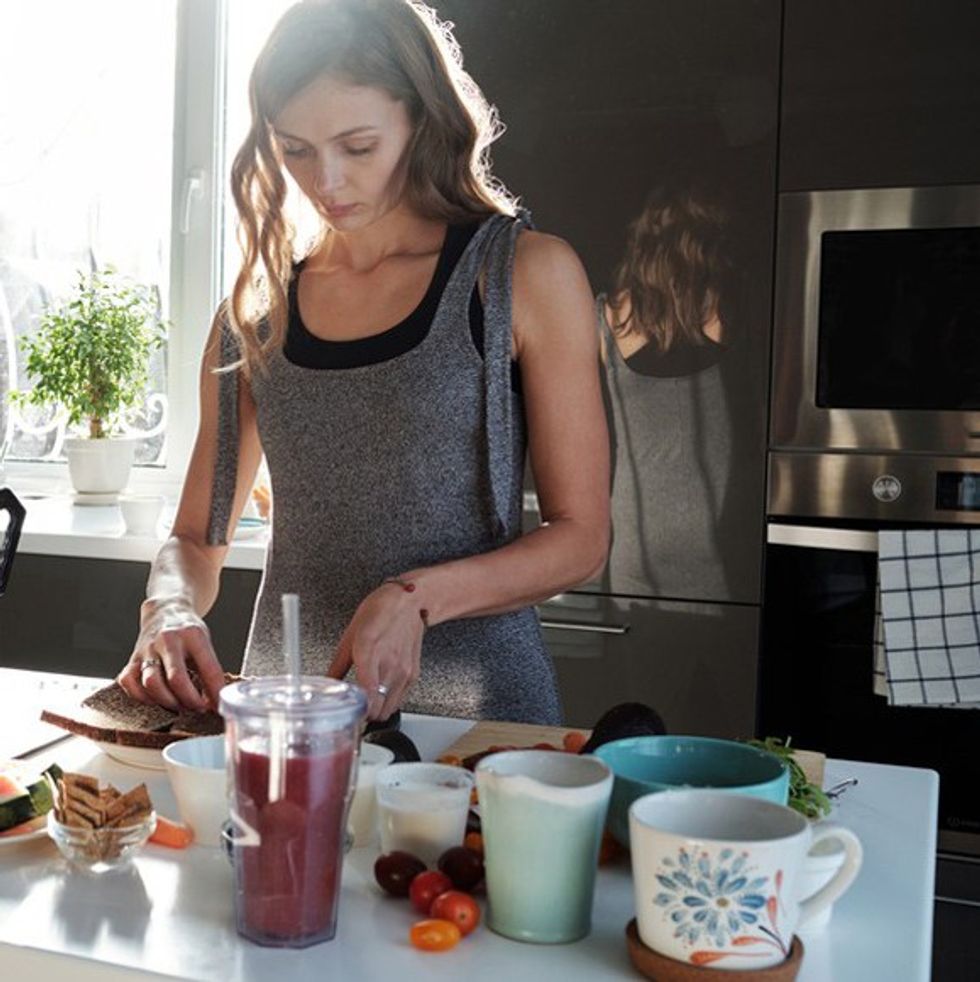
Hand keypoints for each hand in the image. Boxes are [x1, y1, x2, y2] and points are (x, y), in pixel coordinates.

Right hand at [117, 601, 224, 711]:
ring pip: (151, 683)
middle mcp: (168, 640)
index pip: (208, 668)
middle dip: (189, 700)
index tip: (218, 705)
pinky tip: (155, 699)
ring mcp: (147, 649)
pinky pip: (129, 683)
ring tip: (178, 705)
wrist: (164, 611)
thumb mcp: (205, 643)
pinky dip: (142, 697)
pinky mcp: (132, 658)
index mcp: (193, 635)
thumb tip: (216, 700)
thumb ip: (209, 669)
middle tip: (197, 708)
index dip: (215, 692)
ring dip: (166, 702)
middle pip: (176, 679)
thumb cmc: (187, 631)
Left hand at [327, 582, 424, 720]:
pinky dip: (389, 702)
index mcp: (368, 652)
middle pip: (378, 710)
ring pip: (390, 709)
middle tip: (354, 710)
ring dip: (377, 711)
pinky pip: (400, 699)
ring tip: (367, 702)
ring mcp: (404, 671)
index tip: (347, 714)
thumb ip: (337, 665)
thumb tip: (326, 682)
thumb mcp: (350, 635)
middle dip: (364, 715)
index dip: (356, 713)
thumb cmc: (379, 611)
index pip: (367, 696)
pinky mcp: (413, 673)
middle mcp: (389, 664)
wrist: (408, 601)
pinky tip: (381, 691)